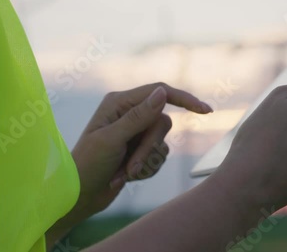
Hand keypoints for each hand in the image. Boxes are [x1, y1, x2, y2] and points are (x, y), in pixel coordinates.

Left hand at [74, 83, 211, 213]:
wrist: (80, 194)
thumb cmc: (87, 165)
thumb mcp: (111, 140)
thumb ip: (138, 116)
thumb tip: (163, 93)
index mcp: (118, 103)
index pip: (159, 92)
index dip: (184, 99)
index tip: (206, 111)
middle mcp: (129, 114)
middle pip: (161, 123)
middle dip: (149, 149)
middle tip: (131, 167)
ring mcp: (135, 133)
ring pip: (161, 142)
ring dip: (145, 162)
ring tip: (123, 174)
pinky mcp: (140, 150)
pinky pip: (159, 157)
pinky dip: (145, 170)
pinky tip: (126, 176)